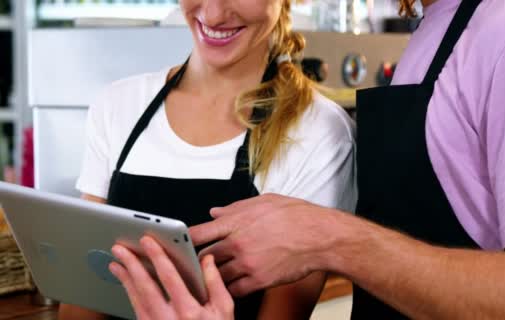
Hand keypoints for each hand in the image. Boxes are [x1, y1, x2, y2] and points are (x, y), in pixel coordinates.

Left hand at [109, 236, 233, 319]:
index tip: (148, 241)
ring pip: (136, 299)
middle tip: (120, 248)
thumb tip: (207, 260)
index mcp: (189, 311)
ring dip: (125, 279)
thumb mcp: (225, 309)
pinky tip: (126, 284)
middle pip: (145, 287)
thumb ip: (215, 282)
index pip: (169, 277)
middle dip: (131, 265)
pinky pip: (136, 310)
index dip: (157, 256)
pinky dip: (129, 294)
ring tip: (116, 262)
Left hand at [190, 194, 335, 296]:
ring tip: (206, 278)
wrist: (320, 236)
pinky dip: (228, 290)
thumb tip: (214, 213)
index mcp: (237, 222)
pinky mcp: (259, 280)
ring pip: (216, 276)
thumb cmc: (296, 216)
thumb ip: (235, 209)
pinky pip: (234, 290)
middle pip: (204, 256)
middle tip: (189, 263)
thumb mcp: (263, 202)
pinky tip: (226, 287)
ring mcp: (247, 264)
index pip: (199, 232)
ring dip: (210, 278)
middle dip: (195, 261)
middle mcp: (238, 243)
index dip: (184, 239)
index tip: (176, 242)